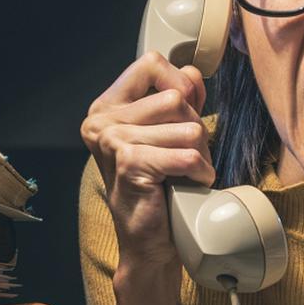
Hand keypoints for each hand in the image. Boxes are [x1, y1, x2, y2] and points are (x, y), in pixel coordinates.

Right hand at [81, 51, 213, 274]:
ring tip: (184, 174)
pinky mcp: (130, 164)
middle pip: (176, 98)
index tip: (182, 115)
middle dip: (194, 129)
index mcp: (107, 107)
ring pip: (189, 127)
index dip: (180, 84)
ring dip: (200, 154)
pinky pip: (189, 156)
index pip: (152, 64)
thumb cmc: (160, 188)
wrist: (149, 241)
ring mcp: (112, 141)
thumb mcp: (168, 132)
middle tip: (182, 158)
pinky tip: (190, 184)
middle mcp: (102, 121)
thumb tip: (192, 73)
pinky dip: (200, 173)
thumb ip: (178, 98)